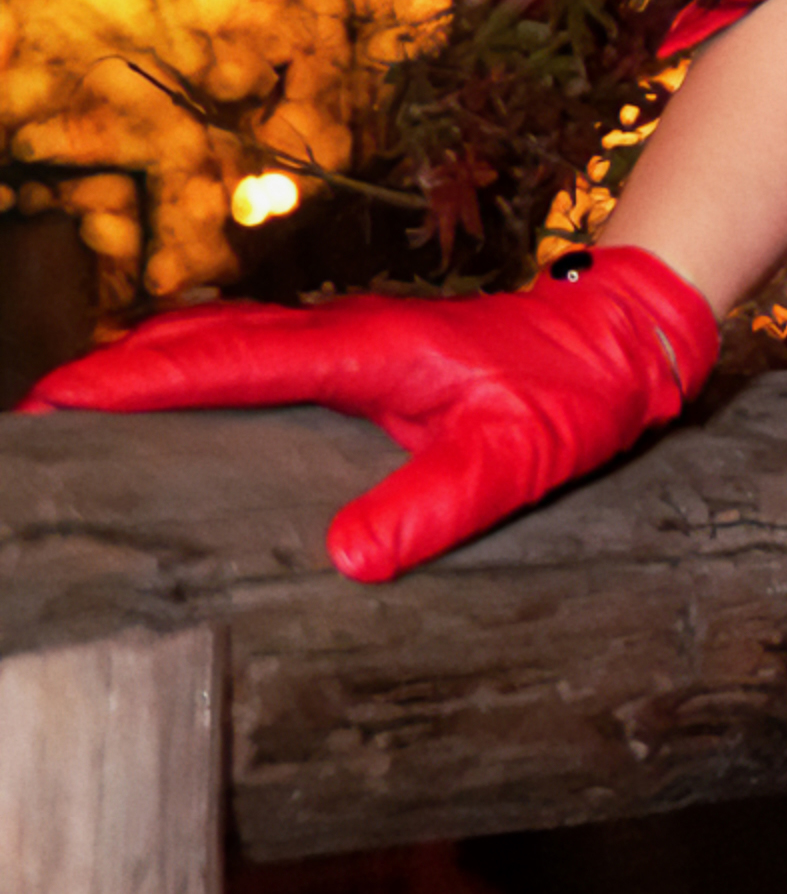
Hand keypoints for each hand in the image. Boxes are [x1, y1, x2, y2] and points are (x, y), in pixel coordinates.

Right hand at [18, 245, 719, 582]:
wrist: (620, 333)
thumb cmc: (570, 393)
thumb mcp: (514, 458)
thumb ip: (435, 504)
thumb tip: (347, 560)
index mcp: (364, 351)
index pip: (227, 363)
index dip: (140, 382)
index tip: (60, 398)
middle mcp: (344, 335)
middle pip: (206, 343)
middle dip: (118, 373)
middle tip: (39, 410)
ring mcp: (351, 340)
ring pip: (228, 341)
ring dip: (153, 366)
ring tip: (81, 405)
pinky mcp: (363, 356)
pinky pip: (259, 354)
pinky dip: (198, 367)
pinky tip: (178, 398)